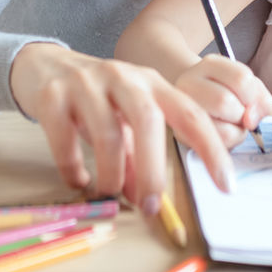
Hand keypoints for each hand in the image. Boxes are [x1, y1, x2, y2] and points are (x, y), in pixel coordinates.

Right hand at [9, 43, 234, 213]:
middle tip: (149, 207)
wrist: (45, 65)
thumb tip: (145, 199)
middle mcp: (124, 77)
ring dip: (111, 173)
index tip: (226, 186)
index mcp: (151, 84)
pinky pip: (65, 137)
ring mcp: (87, 82)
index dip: (211, 150)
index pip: (190, 115)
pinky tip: (78, 180)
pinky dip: (72, 167)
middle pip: (148, 121)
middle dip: (153, 168)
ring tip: (108, 193)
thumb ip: (138, 156)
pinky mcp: (53, 94)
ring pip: (106, 132)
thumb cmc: (96, 98)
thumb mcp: (124, 120)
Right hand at [174, 56, 271, 148]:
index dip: (253, 97)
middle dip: (241, 115)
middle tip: (238, 116)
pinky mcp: (179, 132)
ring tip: (231, 125)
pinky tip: (223, 134)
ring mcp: (181, 108)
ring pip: (218, 125)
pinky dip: (228, 142)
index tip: (249, 103)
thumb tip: (250, 121)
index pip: (241, 78)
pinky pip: (213, 142)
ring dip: (236, 130)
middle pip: (225, 101)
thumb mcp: (247, 88)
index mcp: (210, 64)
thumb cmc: (225, 94)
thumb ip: (260, 100)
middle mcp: (189, 81)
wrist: (193, 101)